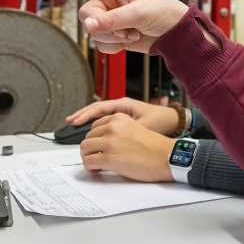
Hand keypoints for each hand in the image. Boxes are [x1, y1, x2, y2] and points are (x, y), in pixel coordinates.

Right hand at [35, 0, 187, 53]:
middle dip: (104, 26)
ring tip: (134, 33)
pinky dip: (114, 48)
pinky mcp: (113, 36)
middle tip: (127, 29)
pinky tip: (130, 42)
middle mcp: (106, 2)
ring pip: (93, 34)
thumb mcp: (139, 13)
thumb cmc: (163, 12)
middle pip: (84, 15)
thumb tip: (88, 27)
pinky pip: (100, 46)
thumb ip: (113, 20)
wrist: (176, 33)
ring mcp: (108, 20)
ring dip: (113, 38)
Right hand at [66, 97, 180, 134]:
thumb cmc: (161, 121)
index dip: (86, 114)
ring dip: (87, 119)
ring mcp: (121, 113)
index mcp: (124, 104)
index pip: (100, 107)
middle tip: (69, 121)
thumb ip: (128, 131)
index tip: (76, 121)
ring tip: (73, 124)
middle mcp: (121, 107)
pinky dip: (96, 125)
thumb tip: (113, 139)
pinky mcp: (123, 120)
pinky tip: (90, 132)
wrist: (173, 121)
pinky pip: (105, 121)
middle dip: (82, 114)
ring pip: (100, 115)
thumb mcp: (144, 126)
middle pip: (96, 109)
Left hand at [80, 113, 175, 181]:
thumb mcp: (135, 129)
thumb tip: (102, 143)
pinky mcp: (109, 157)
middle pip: (88, 137)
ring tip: (96, 164)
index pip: (95, 125)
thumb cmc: (155, 147)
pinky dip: (90, 168)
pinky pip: (89, 162)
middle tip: (97, 157)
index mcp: (119, 118)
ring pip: (85, 148)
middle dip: (91, 149)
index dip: (96, 138)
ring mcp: (109, 142)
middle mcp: (112, 127)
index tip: (98, 146)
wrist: (166, 157)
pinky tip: (97, 170)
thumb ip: (117, 132)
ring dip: (88, 158)